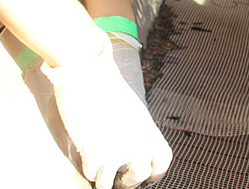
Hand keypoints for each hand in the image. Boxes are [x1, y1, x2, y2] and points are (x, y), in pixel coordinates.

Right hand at [41, 36, 171, 188]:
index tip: (148, 177)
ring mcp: (115, 151)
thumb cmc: (105, 84)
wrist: (85, 71)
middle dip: (129, 181)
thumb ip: (135, 130)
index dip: (155, 172)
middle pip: (139, 177)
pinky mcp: (93, 153)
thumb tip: (131, 146)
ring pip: (111, 183)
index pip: (162, 162)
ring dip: (104, 180)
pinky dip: (89, 169)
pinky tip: (87, 159)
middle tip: (120, 179)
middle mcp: (136, 143)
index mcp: (148, 129)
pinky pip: (92, 174)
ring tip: (100, 174)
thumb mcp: (131, 108)